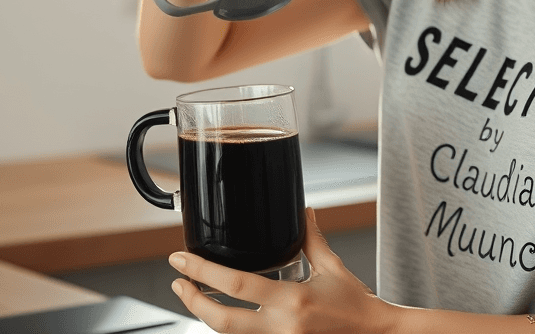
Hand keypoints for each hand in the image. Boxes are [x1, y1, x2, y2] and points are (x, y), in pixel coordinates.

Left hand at [169, 207, 396, 333]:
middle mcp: (282, 328)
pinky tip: (222, 312)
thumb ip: (312, 240)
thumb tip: (304, 212)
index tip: (180, 260)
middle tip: (178, 282)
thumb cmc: (357, 305)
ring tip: (193, 294)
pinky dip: (231, 328)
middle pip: (221, 321)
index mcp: (292, 301)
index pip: (236, 285)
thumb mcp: (333, 269)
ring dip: (206, 315)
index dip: (202, 272)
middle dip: (192, 302)